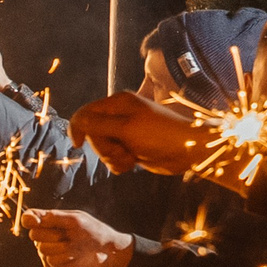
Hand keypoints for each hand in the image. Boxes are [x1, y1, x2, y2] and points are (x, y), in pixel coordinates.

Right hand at [21, 208, 133, 266]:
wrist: (108, 253)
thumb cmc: (95, 232)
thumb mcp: (76, 220)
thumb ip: (53, 217)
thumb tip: (32, 218)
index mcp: (50, 220)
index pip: (29, 218)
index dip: (28, 220)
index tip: (36, 222)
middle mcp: (46, 234)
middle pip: (34, 235)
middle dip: (53, 236)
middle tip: (68, 236)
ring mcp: (48, 250)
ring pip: (42, 250)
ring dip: (62, 249)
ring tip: (75, 247)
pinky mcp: (52, 264)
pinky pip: (50, 262)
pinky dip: (64, 260)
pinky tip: (74, 257)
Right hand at [68, 92, 203, 178]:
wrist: (189, 150)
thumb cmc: (160, 135)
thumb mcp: (126, 127)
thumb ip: (98, 124)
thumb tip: (77, 121)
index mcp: (117, 103)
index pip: (85, 113)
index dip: (78, 128)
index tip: (77, 145)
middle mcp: (119, 116)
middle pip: (93, 134)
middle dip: (104, 147)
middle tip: (122, 150)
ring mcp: (125, 132)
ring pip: (102, 148)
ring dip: (113, 157)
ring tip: (130, 157)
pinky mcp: (131, 147)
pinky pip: (113, 157)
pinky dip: (119, 163)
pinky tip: (133, 163)